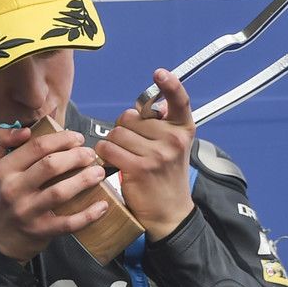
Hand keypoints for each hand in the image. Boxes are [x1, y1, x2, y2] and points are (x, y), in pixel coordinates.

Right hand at [0, 127, 108, 262]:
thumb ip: (1, 140)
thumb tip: (25, 129)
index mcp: (3, 170)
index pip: (37, 146)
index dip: (62, 139)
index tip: (78, 138)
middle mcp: (13, 189)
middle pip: (51, 165)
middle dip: (77, 156)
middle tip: (91, 155)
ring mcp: (27, 212)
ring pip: (61, 192)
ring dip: (85, 179)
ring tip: (99, 173)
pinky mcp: (40, 231)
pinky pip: (68, 223)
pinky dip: (89, 215)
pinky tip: (103, 205)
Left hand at [96, 68, 195, 239]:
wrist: (169, 213)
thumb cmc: (166, 177)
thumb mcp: (173, 148)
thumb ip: (161, 126)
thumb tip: (143, 106)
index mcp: (183, 130)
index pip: (180, 100)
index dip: (170, 84)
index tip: (160, 73)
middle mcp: (174, 139)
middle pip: (131, 117)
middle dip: (125, 130)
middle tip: (134, 148)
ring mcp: (157, 154)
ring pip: (117, 133)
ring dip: (112, 144)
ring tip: (124, 157)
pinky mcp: (139, 167)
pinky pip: (108, 148)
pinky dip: (104, 155)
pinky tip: (112, 163)